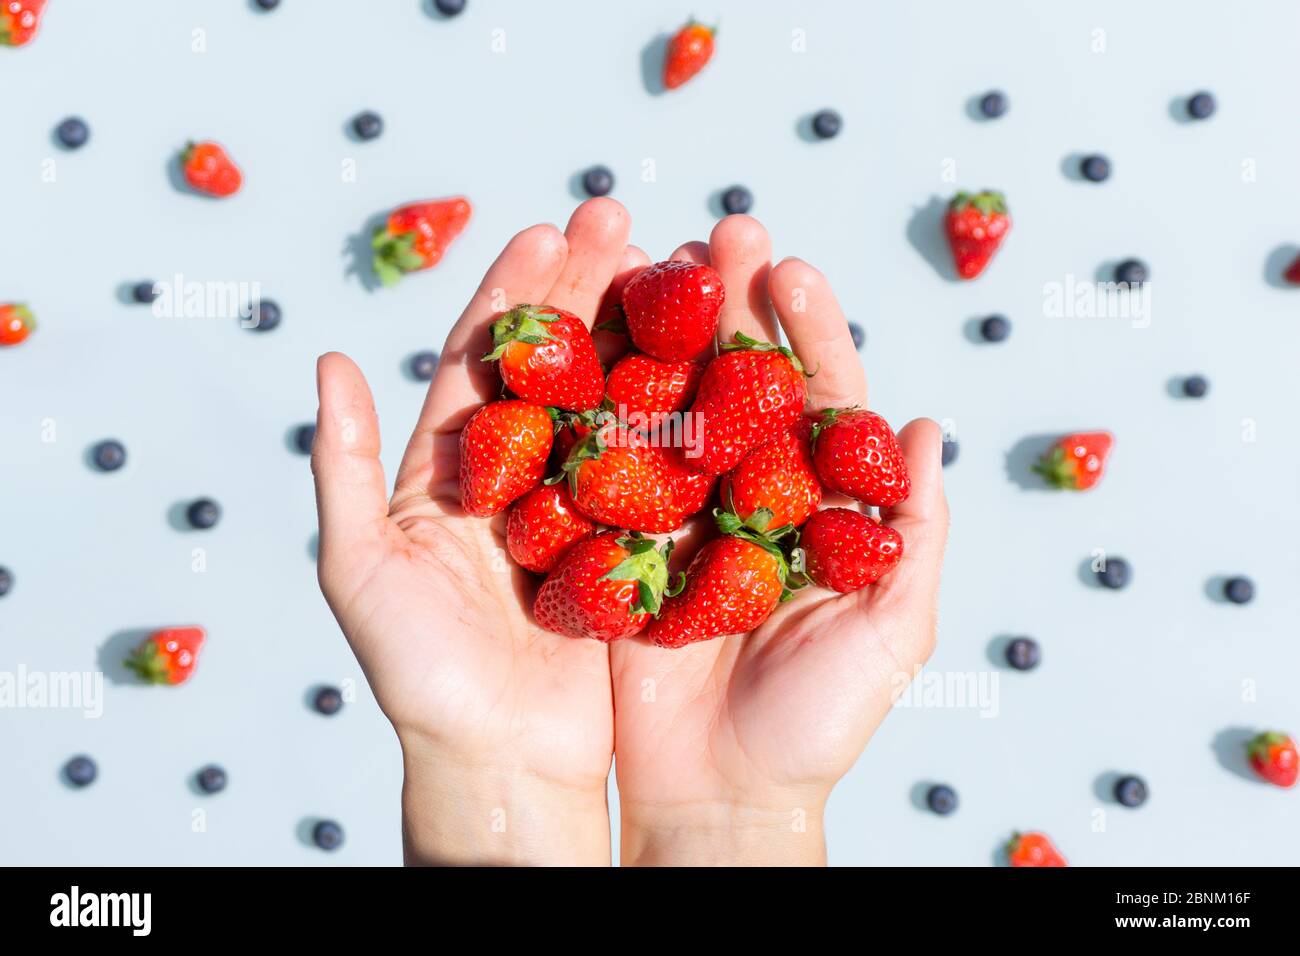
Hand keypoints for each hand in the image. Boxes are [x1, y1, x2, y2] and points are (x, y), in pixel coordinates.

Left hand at [311, 199, 639, 864]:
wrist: (498, 763)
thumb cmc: (417, 677)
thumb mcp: (361, 568)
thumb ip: (343, 464)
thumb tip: (327, 358)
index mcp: (454, 467)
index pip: (483, 358)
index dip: (511, 291)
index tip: (544, 229)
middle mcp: (524, 473)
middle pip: (559, 361)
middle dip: (587, 286)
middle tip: (621, 216)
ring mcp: (586, 505)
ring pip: (619, 400)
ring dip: (647, 332)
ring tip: (681, 267)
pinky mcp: (637, 543)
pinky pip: (665, 468)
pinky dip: (689, 412)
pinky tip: (719, 360)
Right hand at [610, 216, 949, 865]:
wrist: (722, 794)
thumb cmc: (818, 725)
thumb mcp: (891, 631)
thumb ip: (916, 535)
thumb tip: (934, 429)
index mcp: (817, 504)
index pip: (819, 397)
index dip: (807, 328)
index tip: (787, 265)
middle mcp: (747, 494)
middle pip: (740, 382)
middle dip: (731, 304)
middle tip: (719, 230)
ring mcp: (679, 513)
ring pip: (672, 406)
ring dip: (662, 335)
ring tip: (648, 262)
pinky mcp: (618, 544)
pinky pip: (609, 466)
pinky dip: (599, 408)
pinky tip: (586, 348)